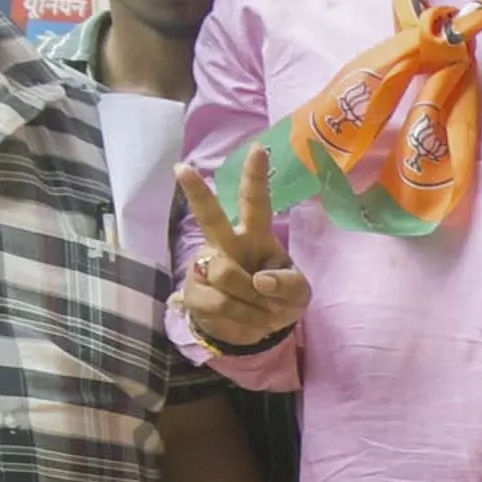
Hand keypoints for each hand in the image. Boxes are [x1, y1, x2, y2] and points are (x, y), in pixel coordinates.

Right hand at [175, 148, 308, 351]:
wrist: (256, 331)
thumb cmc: (278, 300)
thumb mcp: (298, 295)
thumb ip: (288, 285)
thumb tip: (259, 281)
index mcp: (255, 236)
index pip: (255, 203)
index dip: (256, 178)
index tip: (258, 149)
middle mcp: (227, 245)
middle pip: (210, 217)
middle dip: (197, 192)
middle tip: (182, 168)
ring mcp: (208, 267)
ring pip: (226, 274)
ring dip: (253, 301)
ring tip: (263, 311)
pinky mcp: (195, 293)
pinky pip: (221, 304)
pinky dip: (245, 319)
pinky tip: (248, 320)